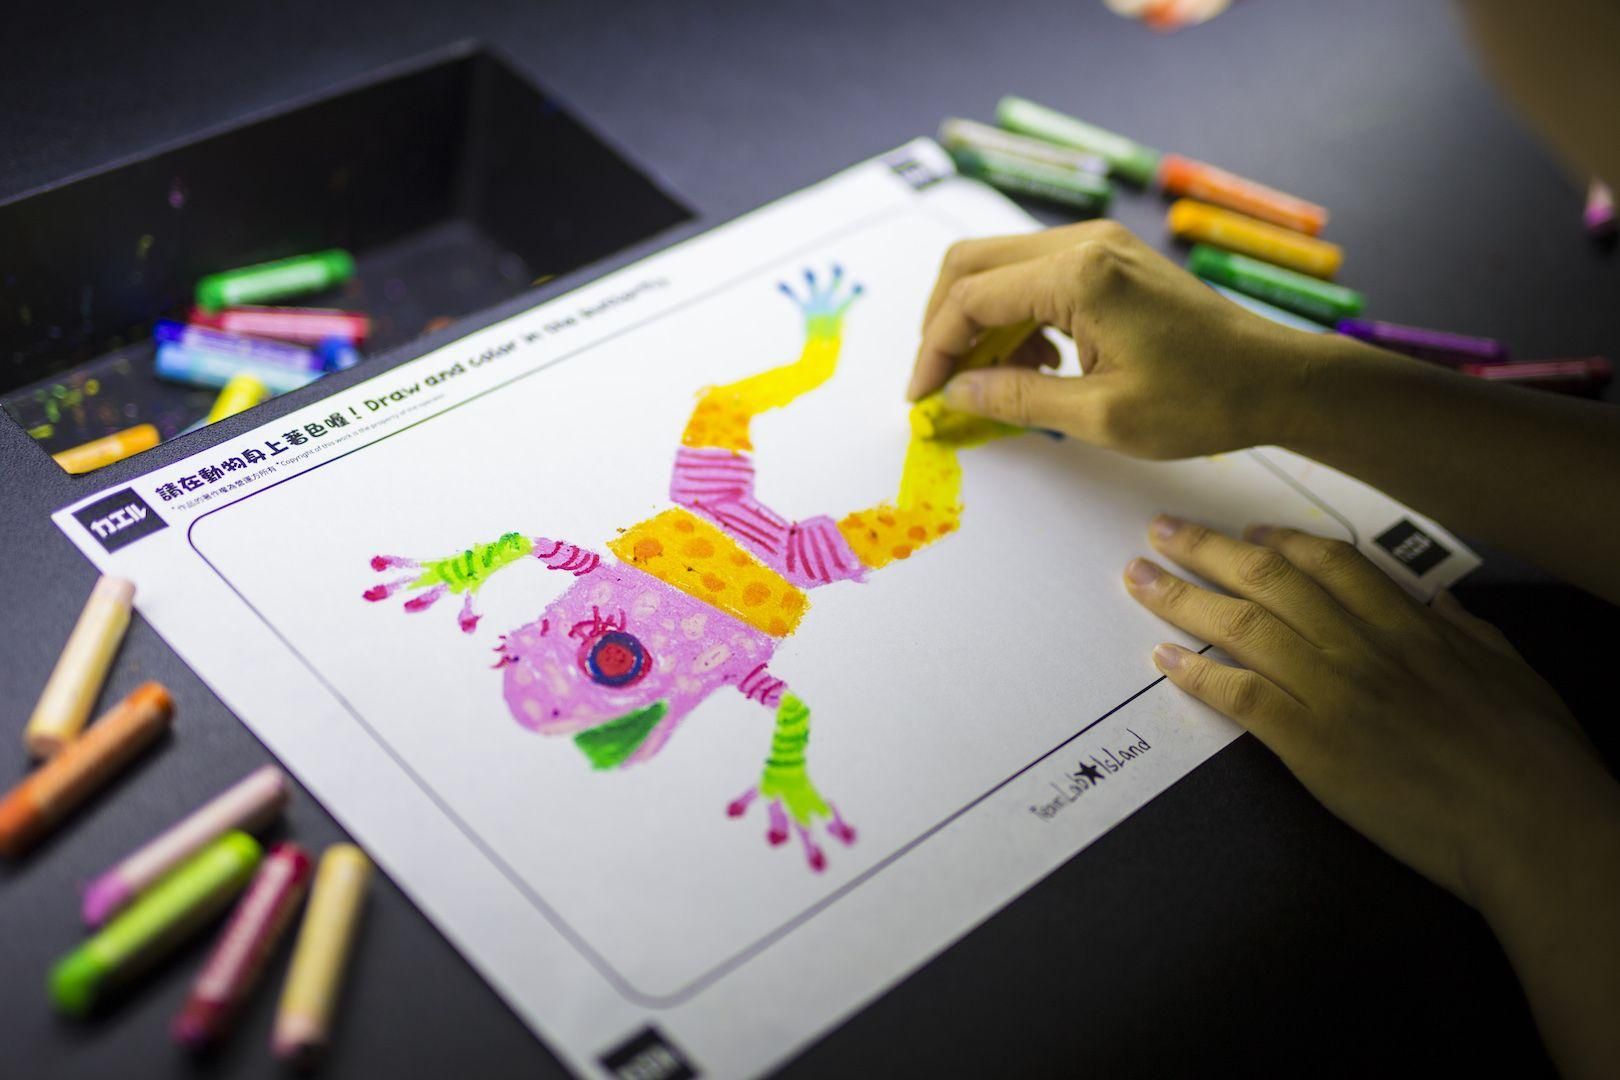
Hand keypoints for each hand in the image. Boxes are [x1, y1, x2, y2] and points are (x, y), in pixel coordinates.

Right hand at [908, 221, 1324, 459]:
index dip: (934, 350)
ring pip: (1000, 266)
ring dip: (980, 322)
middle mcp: (1084, 243)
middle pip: (972, 264)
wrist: (1276, 380)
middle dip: (942, 325)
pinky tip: (1034, 365)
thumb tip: (956, 393)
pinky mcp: (1111, 259)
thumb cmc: (1202, 400)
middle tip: (938, 381)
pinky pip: (1037, 276)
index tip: (922, 397)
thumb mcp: (1101, 416)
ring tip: (991, 383)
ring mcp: (1099, 244)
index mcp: (1078, 275)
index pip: (970, 299)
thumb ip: (1018, 398)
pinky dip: (1015, 316)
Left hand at [1121, 515, 1619, 912]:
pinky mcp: (1311, 743)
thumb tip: (1440, 607)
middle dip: (1207, 549)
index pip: (1331, 563)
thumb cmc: (1535, 755)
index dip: (1280, 542)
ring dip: (1182, 597)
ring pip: (1242, 626)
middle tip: (1161, 529)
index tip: (1246, 531)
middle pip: (1269, 580)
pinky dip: (1196, 673)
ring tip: (1138, 577)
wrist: (1530, 823)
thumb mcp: (1509, 671)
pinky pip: (1239, 695)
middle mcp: (1362, 645)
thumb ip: (1466, 633)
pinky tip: (1162, 657)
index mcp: (1410, 625)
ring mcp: (1333, 691)